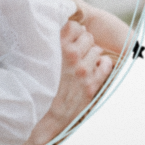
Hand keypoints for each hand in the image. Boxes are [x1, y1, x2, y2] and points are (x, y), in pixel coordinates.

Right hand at [23, 18, 109, 144]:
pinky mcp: (93, 84)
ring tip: (84, 62)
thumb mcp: (37, 63)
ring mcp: (84, 71)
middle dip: (84, 42)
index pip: (74, 25)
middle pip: (88, 36)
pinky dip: (102, 65)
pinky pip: (106, 65)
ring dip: (92, 54)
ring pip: (97, 50)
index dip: (73, 31)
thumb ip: (49, 46)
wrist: (45, 118)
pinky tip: (94, 69)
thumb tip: (57, 31)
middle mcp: (72, 57)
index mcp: (57, 49)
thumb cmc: (38, 89)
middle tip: (78, 51)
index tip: (71, 37)